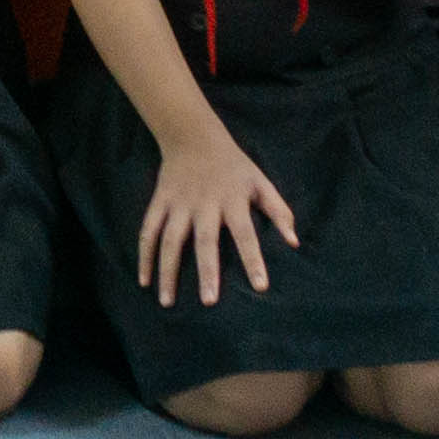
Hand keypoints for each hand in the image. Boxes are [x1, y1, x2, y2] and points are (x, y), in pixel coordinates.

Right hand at [138, 129, 298, 307]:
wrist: (193, 136)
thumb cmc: (234, 166)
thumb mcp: (260, 182)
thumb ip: (278, 211)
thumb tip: (294, 243)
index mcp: (233, 200)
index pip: (245, 233)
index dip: (253, 259)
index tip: (260, 286)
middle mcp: (204, 204)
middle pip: (204, 240)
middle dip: (207, 271)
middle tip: (208, 302)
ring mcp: (179, 204)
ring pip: (170, 240)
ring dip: (167, 271)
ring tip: (168, 302)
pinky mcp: (160, 202)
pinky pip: (148, 231)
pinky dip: (144, 256)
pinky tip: (144, 281)